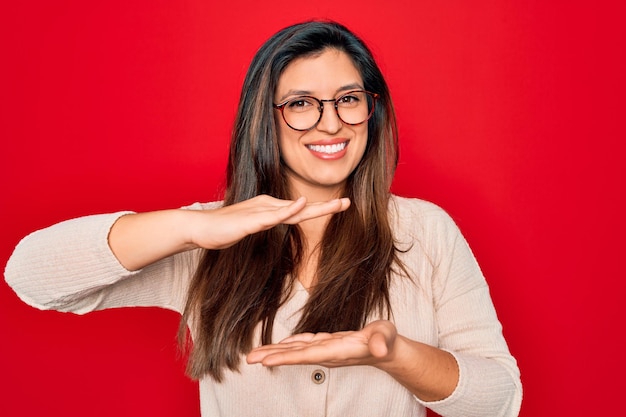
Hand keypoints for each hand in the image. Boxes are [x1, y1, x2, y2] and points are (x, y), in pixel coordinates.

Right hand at [189, 195, 350, 249]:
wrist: (200, 229)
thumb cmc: (224, 228)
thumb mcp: (252, 225)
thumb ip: (267, 221)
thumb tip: (280, 219)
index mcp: (271, 209)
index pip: (300, 211)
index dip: (320, 209)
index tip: (340, 206)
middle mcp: (269, 207)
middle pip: (302, 208)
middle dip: (326, 207)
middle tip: (348, 203)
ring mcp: (260, 212)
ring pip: (293, 210)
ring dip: (316, 207)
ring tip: (337, 205)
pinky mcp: (251, 220)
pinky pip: (272, 216)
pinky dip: (288, 210)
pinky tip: (301, 205)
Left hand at [246, 320, 397, 367]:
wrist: (390, 351)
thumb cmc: (388, 342)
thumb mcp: (387, 337)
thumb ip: (382, 342)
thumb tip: (381, 348)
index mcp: (338, 351)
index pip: (307, 355)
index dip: (285, 357)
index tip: (266, 360)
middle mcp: (328, 353)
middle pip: (295, 355)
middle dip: (272, 356)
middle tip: (249, 358)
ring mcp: (326, 349)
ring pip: (297, 350)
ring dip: (276, 351)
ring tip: (256, 353)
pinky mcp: (328, 343)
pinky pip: (304, 344)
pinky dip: (290, 344)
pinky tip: (280, 343)